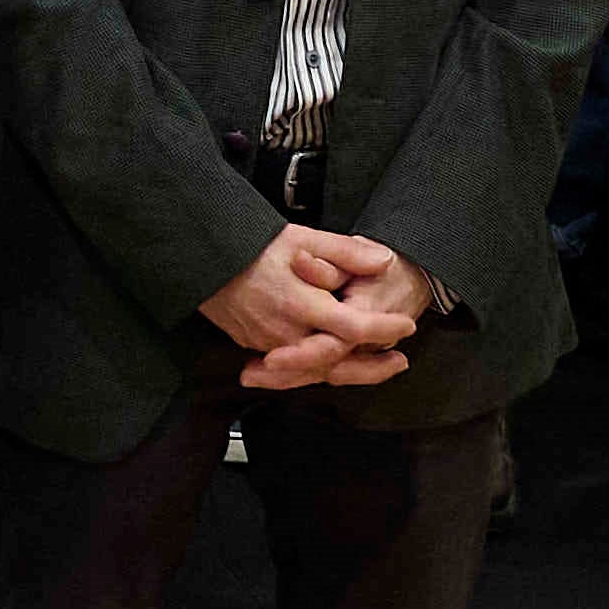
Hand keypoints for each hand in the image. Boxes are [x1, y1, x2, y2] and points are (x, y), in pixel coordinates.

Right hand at [203, 225, 422, 391]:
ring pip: (314, 370)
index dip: (384, 328)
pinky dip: (315, 367)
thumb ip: (345, 252)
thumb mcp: (302, 236)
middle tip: (401, 362)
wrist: (201, 255)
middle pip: (337, 363)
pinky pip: (291, 366)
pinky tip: (332, 362)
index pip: (352, 326)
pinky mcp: (252, 344)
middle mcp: (284, 332)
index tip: (408, 325)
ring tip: (376, 366)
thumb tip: (383, 261)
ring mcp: (266, 343)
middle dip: (372, 368)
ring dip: (348, 371)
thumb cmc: (251, 243)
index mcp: (300, 305)